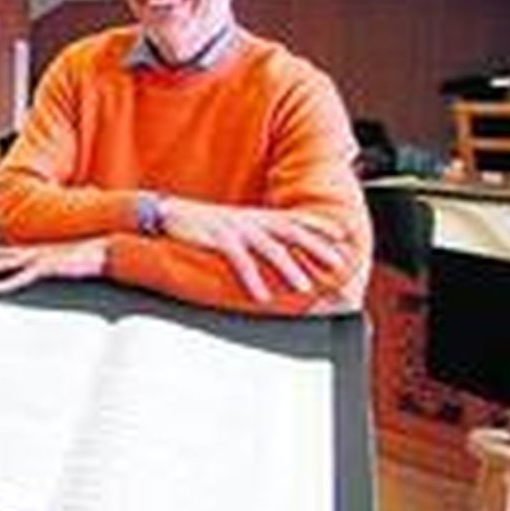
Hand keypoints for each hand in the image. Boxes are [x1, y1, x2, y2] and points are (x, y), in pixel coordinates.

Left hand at [0, 239, 108, 293]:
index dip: (2, 252)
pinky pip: (23, 275)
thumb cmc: (95, 255)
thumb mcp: (78, 259)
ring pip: (11, 261)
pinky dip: (8, 281)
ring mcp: (43, 257)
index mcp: (46, 249)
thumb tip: (68, 267)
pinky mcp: (48, 266)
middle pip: (10, 252)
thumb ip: (69, 262)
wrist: (106, 250)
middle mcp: (41, 250)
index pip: (19, 250)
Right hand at [158, 196, 346, 302]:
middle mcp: (250, 221)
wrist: (168, 214)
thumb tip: (273, 245)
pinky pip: (240, 262)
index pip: (293, 219)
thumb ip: (255, 231)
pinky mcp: (218, 240)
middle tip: (337, 262)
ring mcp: (235, 229)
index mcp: (255, 217)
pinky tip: (262, 296)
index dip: (318, 226)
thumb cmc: (201, 223)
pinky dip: (253, 280)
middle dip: (316, 246)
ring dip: (289, 268)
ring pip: (270, 249)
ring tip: (305, 287)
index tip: (341, 234)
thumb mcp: (233, 223)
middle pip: (291, 231)